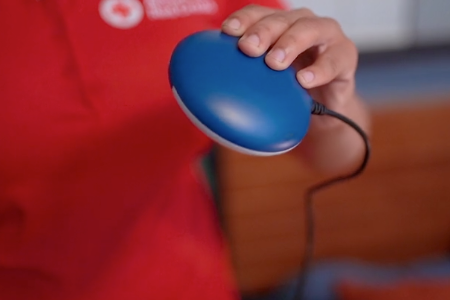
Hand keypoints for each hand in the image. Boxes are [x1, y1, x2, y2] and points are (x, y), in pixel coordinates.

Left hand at [221, 5, 358, 125]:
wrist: (323, 109)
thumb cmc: (291, 88)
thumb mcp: (267, 80)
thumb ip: (246, 74)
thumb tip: (207, 86)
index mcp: (281, 26)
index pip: (260, 14)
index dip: (244, 19)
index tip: (227, 32)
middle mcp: (304, 25)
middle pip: (283, 20)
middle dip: (264, 31)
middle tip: (248, 48)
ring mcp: (328, 38)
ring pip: (310, 30)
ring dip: (290, 43)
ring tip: (274, 62)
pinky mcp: (346, 57)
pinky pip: (335, 60)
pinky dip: (319, 70)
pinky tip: (304, 80)